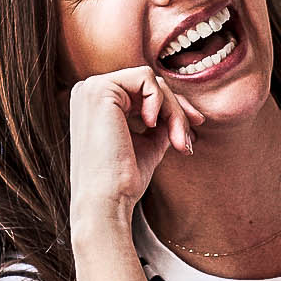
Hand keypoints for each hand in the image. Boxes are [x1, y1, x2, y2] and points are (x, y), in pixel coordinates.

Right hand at [66, 68, 197, 232]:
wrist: (106, 201)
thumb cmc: (122, 181)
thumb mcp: (147, 145)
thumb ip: (160, 125)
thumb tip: (180, 113)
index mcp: (95, 105)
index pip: (141, 93)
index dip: (170, 109)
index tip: (191, 131)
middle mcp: (88, 92)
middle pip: (148, 86)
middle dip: (176, 111)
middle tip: (187, 142)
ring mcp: (91, 88)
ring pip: (151, 82)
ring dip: (173, 111)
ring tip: (178, 142)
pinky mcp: (100, 89)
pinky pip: (146, 79)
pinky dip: (160, 102)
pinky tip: (153, 125)